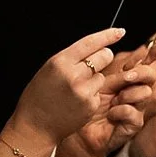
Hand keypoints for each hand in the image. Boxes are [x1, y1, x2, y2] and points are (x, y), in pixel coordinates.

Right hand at [10, 28, 155, 153]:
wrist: (35, 125)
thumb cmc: (40, 95)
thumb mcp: (49, 70)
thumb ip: (70, 59)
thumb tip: (94, 49)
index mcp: (60, 62)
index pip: (90, 43)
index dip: (108, 36)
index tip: (120, 31)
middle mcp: (73, 75)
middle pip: (103, 57)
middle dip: (103, 58)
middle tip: (97, 62)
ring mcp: (83, 91)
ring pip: (101, 77)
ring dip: (94, 80)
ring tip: (76, 90)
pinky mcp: (90, 105)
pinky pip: (98, 94)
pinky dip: (92, 96)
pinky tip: (77, 103)